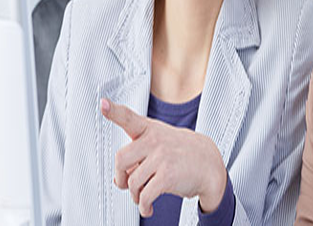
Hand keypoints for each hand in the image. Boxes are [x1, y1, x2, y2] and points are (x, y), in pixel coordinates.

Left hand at [100, 98, 226, 216]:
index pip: (129, 117)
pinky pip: (145, 196)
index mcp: (150, 129)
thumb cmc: (180, 154)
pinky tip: (147, 208)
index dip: (114, 111)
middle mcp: (155, 140)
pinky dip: (143, 207)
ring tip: (142, 197)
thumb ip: (137, 157)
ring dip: (135, 195)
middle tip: (127, 184)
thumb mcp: (159, 145)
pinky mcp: (168, 175)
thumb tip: (119, 181)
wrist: (209, 164)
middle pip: (120, 160)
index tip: (103, 104)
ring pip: (132, 182)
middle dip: (120, 177)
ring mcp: (162, 157)